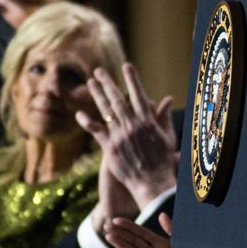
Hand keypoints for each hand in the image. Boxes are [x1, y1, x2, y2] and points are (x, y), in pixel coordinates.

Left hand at [75, 63, 176, 207]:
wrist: (152, 182)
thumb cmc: (162, 160)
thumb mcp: (167, 136)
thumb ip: (163, 117)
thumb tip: (167, 99)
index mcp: (148, 121)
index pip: (139, 95)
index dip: (132, 79)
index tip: (126, 66)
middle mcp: (133, 125)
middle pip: (118, 99)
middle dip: (108, 83)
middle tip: (99, 71)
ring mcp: (120, 136)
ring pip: (106, 111)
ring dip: (97, 95)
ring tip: (89, 83)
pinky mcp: (110, 148)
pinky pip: (96, 131)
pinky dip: (87, 122)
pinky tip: (79, 113)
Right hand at [106, 211, 182, 247]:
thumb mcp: (180, 243)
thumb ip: (171, 229)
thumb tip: (162, 214)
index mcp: (159, 244)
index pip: (141, 233)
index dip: (129, 226)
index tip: (116, 220)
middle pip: (134, 242)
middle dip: (120, 234)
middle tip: (106, 227)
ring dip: (122, 246)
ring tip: (109, 238)